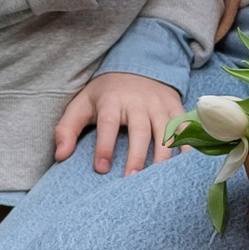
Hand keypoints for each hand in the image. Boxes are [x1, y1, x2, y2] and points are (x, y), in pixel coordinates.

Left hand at [53, 74, 186, 171]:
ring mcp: (159, 105)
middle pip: (140, 130)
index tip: (101, 169)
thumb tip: (60, 156)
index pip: (108, 123)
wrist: (137, 68)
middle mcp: (138, 102)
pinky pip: (185, 128)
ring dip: (163, 157)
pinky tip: (185, 166)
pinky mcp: (176, 108)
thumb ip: (67, 129)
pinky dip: (188, 145)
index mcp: (112, 100)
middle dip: (136, 156)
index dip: (104, 146)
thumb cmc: (105, 95)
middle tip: (131, 180)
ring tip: (158, 181)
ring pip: (165, 132)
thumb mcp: (81, 105)